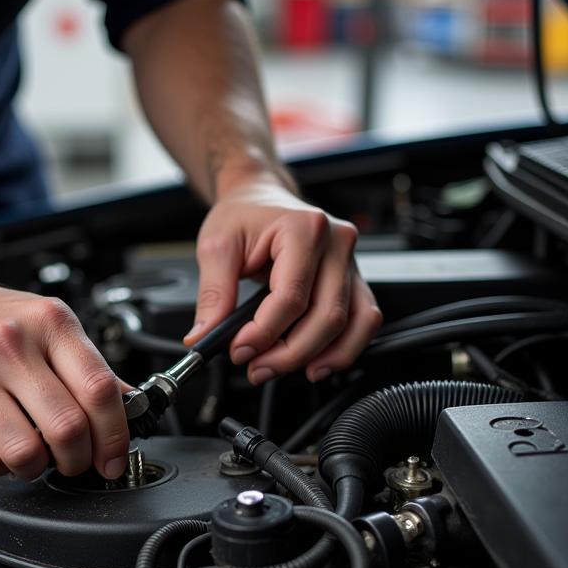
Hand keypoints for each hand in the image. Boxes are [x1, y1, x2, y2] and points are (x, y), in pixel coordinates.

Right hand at [0, 270, 130, 479]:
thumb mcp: (49, 323)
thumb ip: (88, 365)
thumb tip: (130, 405)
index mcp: (49, 324)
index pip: (99, 390)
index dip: (115, 435)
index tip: (114, 457)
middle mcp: (10, 346)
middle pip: (67, 427)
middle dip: (80, 460)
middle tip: (76, 461)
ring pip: (25, 453)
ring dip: (39, 468)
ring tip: (36, 456)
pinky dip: (2, 467)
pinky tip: (2, 448)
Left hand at [184, 174, 381, 383]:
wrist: (259, 198)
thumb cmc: (243, 215)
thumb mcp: (217, 247)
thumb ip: (213, 294)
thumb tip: (204, 336)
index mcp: (305, 228)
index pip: (292, 296)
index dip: (265, 333)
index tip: (239, 350)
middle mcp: (337, 243)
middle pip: (326, 316)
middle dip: (289, 353)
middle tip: (255, 368)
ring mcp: (351, 262)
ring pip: (351, 324)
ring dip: (318, 357)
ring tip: (279, 369)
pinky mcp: (353, 280)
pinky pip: (363, 321)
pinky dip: (343, 349)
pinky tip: (316, 363)